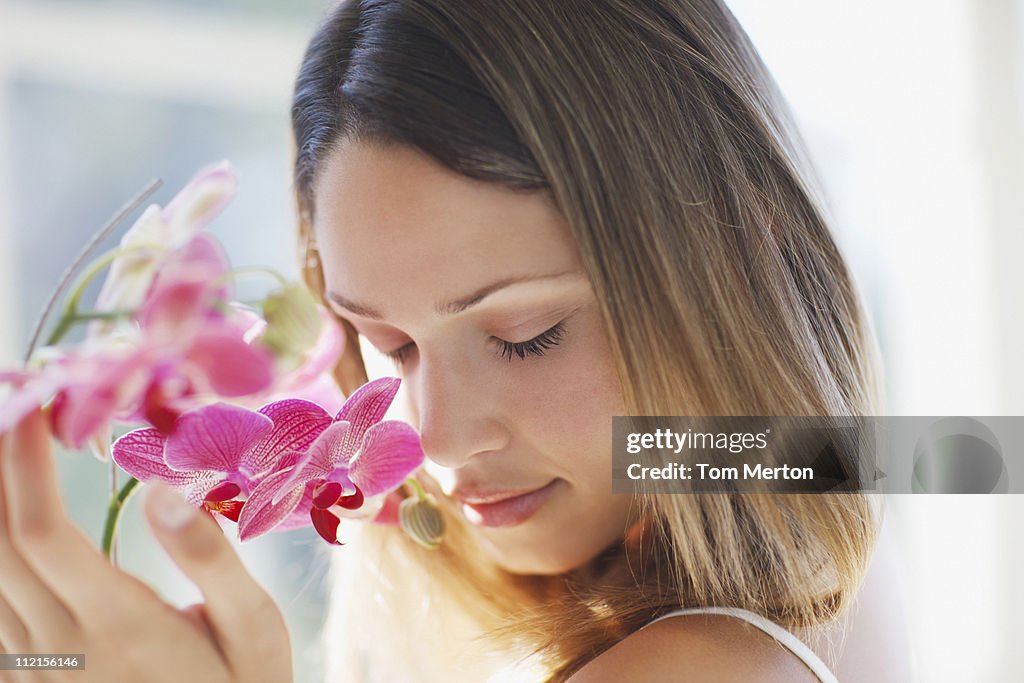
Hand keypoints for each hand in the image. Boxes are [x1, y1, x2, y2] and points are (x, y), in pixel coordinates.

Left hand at [0, 410, 293, 681]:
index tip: (36, 401)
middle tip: (8, 399)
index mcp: (121, 625)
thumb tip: (163, 491)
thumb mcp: (256, 630)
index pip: (45, 532)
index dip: (24, 462)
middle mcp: (60, 647)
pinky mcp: (27, 678)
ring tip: (1, 439)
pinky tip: (1, 516)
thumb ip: (212, 562)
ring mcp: (34, 668)